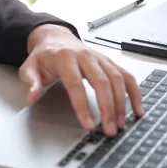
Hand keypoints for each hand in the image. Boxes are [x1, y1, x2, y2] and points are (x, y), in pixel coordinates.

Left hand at [20, 24, 143, 136]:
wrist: (56, 38)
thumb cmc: (44, 56)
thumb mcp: (29, 67)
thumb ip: (31, 82)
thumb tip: (33, 96)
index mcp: (65, 57)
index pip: (76, 84)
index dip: (83, 106)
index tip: (88, 124)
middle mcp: (86, 56)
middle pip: (102, 82)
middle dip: (108, 108)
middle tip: (110, 129)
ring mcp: (100, 58)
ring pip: (117, 79)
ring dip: (121, 103)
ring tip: (121, 124)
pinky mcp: (109, 62)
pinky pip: (126, 76)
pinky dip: (134, 92)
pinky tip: (137, 109)